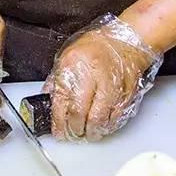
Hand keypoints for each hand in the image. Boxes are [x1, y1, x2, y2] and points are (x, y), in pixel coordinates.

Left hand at [43, 15, 162, 140]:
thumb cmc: (96, 48)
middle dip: (74, 130)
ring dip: (92, 132)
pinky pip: (116, 117)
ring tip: (87, 134)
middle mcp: (92, 74)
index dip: (58, 122)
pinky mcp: (127, 93)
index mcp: (73, 64)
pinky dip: (108, 126)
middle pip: (80, 113)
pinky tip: (102, 126)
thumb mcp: (68, 56)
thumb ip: (57, 80)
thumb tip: (48, 101)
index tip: (58, 132)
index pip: (62, 100)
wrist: (126, 41)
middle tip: (73, 135)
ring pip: (99, 119)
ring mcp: (111, 85)